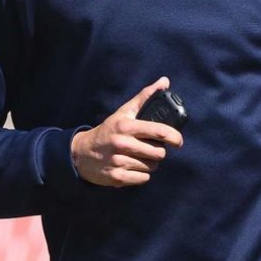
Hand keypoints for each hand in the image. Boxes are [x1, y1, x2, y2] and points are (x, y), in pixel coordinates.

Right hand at [70, 76, 184, 186]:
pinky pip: (143, 179)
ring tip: (138, 157)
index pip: (159, 131)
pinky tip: (131, 167)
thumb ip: (145, 97)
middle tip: (149, 148)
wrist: (81, 153)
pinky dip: (141, 175)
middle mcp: (122, 144)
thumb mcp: (124, 112)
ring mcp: (119, 162)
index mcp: (126, 126)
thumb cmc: (108, 131)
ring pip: (152, 167)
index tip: (178, 141)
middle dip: (158, 152)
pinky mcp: (117, 178)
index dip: (174, 137)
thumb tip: (165, 81)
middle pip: (159, 153)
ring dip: (149, 163)